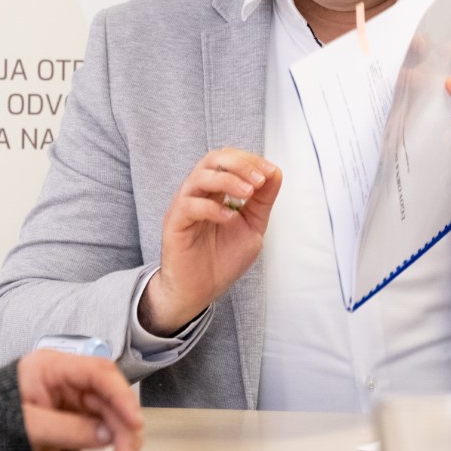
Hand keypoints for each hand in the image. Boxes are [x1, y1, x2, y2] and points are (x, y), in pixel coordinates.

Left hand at [18, 350, 142, 450]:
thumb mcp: (27, 427)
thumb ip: (67, 429)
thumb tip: (106, 436)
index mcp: (51, 367)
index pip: (97, 373)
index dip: (120, 394)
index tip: (133, 419)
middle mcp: (66, 379)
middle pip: (107, 394)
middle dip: (123, 423)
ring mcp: (71, 398)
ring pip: (109, 411)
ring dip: (122, 435)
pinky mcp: (73, 417)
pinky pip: (101, 425)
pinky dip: (113, 440)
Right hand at [140, 148, 281, 335]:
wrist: (200, 291)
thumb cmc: (222, 259)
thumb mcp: (252, 226)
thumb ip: (263, 201)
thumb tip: (275, 173)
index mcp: (216, 190)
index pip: (230, 159)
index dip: (251, 161)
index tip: (271, 172)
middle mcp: (199, 192)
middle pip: (213, 159)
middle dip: (240, 164)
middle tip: (259, 179)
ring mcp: (184, 205)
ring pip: (200, 177)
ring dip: (228, 180)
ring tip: (248, 193)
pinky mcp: (174, 223)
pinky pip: (189, 205)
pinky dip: (212, 207)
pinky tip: (229, 218)